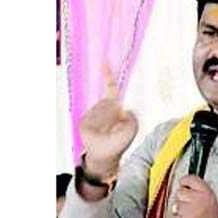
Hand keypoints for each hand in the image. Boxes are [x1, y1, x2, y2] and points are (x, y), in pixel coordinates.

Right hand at [79, 63, 137, 178]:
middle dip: (111, 110)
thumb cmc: (118, 143)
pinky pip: (92, 118)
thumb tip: (124, 110)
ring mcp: (93, 113)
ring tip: (108, 133)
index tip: (105, 61)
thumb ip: (132, 118)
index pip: (111, 87)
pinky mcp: (84, 120)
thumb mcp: (132, 129)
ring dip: (106, 121)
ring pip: (101, 110)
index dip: (109, 75)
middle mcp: (103, 107)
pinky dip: (98, 125)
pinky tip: (99, 133)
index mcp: (114, 107)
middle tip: (112, 123)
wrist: (104, 156)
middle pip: (107, 99)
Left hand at [172, 175, 217, 217]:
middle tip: (189, 206)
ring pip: (175, 204)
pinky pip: (174, 216)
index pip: (191, 179)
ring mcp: (189, 210)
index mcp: (207, 194)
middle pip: (180, 191)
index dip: (185, 181)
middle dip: (182, 198)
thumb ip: (201, 193)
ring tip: (189, 216)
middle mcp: (198, 200)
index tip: (182, 182)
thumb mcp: (212, 203)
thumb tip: (188, 186)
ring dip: (179, 210)